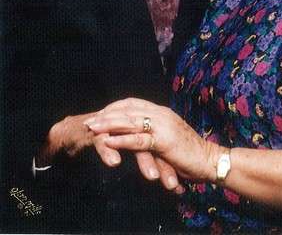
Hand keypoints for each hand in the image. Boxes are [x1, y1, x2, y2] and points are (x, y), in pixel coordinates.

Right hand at [38, 109, 183, 192]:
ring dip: (143, 160)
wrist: (74, 131)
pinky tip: (115, 162)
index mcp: (141, 124)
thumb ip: (146, 153)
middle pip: (151, 142)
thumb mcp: (130, 146)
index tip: (181, 184)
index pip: (161, 143)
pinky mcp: (94, 131)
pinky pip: (103, 140)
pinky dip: (109, 150)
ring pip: (132, 142)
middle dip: (163, 164)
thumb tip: (164, 173)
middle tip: (172, 183)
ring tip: (152, 177)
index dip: (171, 163)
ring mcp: (113, 126)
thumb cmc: (105, 140)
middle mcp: (131, 123)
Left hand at [85, 98, 223, 182]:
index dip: (115, 108)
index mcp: (162, 112)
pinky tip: (108, 141)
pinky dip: (121, 139)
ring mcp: (162, 126)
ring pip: (130, 121)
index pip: (133, 103)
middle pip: (128, 110)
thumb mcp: (169, 138)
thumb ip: (155, 134)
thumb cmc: (191, 153)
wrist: (210, 160)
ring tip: (92, 128)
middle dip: (107, 114)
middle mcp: (161, 114)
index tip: (100, 113)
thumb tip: (139, 136)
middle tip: (89, 120)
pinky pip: (139, 139)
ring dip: (109, 124)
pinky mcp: (164, 141)